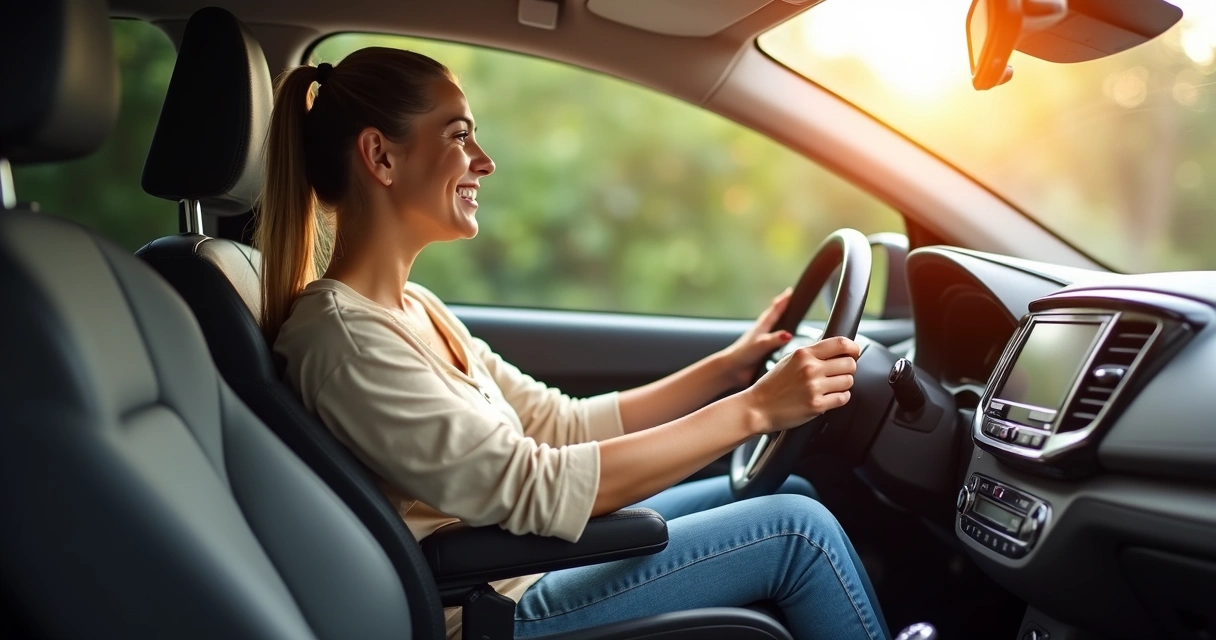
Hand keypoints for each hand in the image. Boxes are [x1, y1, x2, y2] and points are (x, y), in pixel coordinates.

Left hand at [718, 287, 794, 389]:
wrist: (732, 370)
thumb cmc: (743, 355)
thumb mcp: (761, 345)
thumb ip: (774, 340)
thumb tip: (789, 335)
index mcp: (762, 327)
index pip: (775, 310)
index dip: (783, 300)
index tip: (790, 291)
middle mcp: (763, 332)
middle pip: (775, 316)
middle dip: (783, 308)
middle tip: (791, 299)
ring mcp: (763, 342)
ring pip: (776, 329)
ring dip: (783, 323)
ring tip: (791, 318)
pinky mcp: (764, 353)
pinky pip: (777, 344)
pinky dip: (782, 340)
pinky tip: (785, 343)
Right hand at [742, 336, 860, 432]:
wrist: (757, 408)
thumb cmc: (772, 385)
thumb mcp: (789, 360)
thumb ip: (811, 354)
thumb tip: (837, 350)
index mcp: (803, 354)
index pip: (841, 343)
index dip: (853, 348)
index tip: (854, 353)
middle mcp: (810, 368)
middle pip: (850, 363)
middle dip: (848, 368)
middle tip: (840, 373)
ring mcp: (814, 387)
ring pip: (849, 381)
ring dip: (843, 384)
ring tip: (831, 386)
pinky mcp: (817, 405)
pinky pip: (843, 398)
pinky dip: (840, 397)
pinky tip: (829, 397)